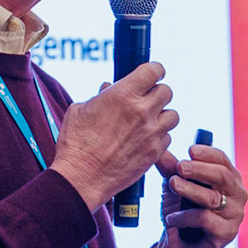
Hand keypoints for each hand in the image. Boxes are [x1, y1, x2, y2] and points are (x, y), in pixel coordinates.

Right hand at [49, 62, 177, 209]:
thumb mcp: (79, 110)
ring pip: (173, 115)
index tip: (150, 75)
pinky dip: (159, 136)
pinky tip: (144, 140)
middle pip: (166, 91)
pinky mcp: (155, 152)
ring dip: (161, 115)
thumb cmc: (75, 143)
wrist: (81, 177)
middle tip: (144, 100)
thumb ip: (100, 96)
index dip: (153, 71)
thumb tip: (109, 88)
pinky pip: (167, 137)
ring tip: (147, 121)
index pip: (154, 70)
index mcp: (122, 95)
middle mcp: (141, 111)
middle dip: (156, 93)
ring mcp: (151, 133)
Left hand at [151, 144, 246, 247]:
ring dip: (189, 190)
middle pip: (222, 176)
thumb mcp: (173, 185)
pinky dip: (185, 217)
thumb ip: (169, 168)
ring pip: (212, 198)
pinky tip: (172, 218)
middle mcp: (237, 194)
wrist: (177, 244)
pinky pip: (206, 219)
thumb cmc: (181, 210)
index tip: (190, 150)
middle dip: (199, 170)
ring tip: (172, 185)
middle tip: (179, 167)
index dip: (207, 153)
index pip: (223, 160)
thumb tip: (159, 149)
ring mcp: (235, 214)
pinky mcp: (227, 233)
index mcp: (228, 178)